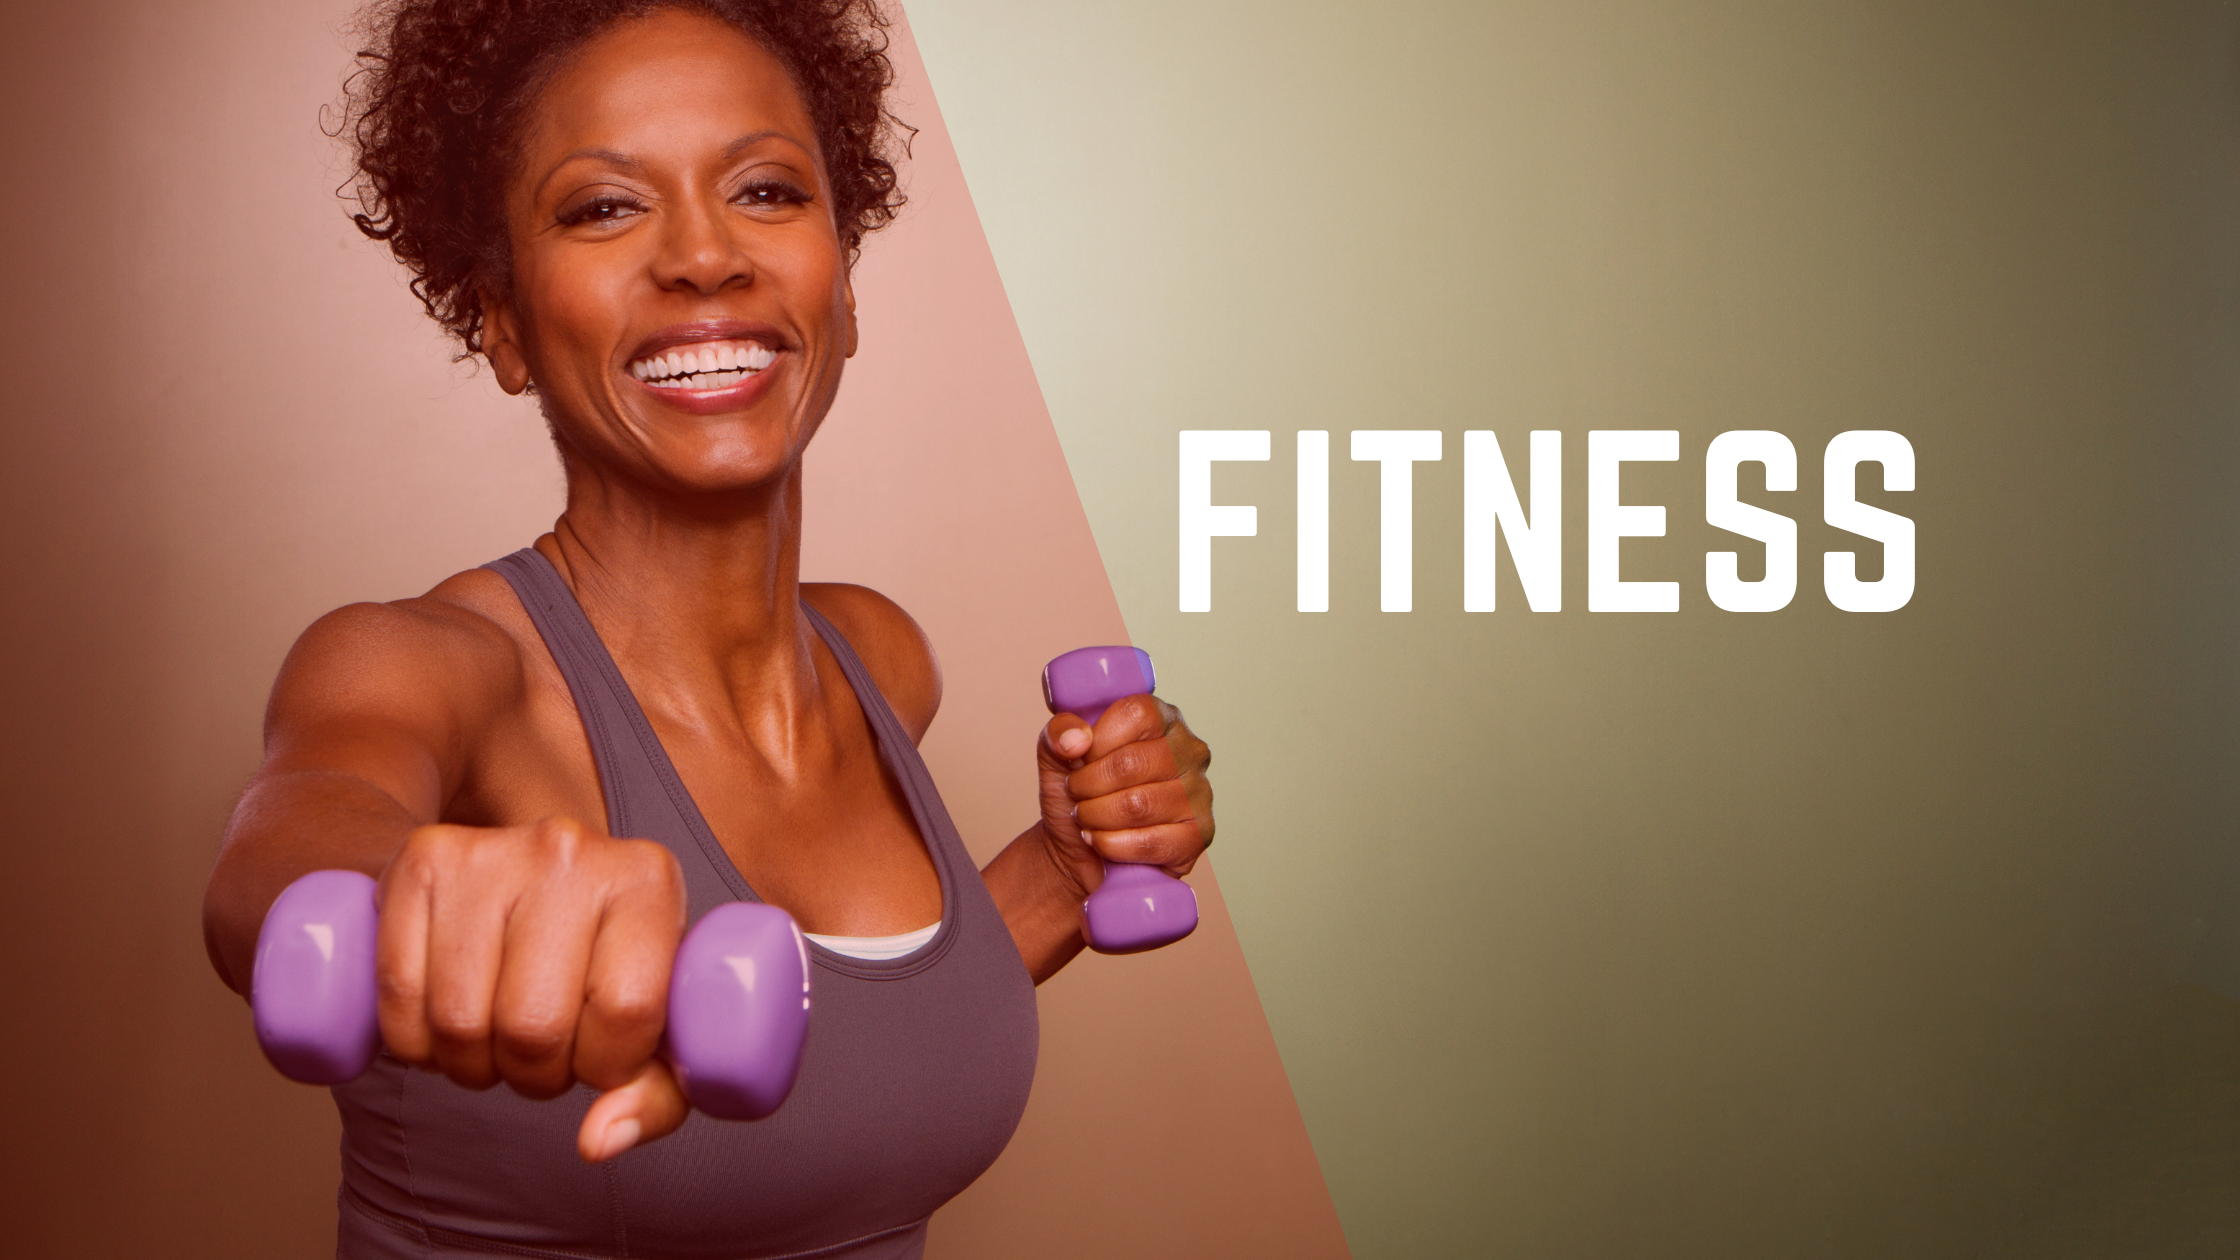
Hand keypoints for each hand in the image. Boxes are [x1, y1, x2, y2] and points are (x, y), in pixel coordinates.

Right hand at [375, 816, 689, 1161]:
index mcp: (647, 880)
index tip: (599, 1057)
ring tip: (494, 1040)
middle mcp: (569, 852)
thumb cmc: (604, 954)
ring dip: (470, 1064)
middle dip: (533, 1074)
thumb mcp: (658, 1015)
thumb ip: (656, 1092)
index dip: (604, 1065)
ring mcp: (489, 851)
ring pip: (459, 1019)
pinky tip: (443, 1026)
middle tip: (538, 1056)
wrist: (537, 870)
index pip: (625, 1011)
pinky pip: (397, 994)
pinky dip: (413, 1042)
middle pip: (533, 1024)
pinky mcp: (421, 860)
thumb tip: (597, 1141)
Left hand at [1036, 694, 1214, 898]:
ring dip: (1096, 816)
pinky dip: (1111, 844)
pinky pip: (1149, 842)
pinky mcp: (1198, 835)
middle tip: (1077, 794)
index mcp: (1163, 718)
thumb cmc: (1079, 793)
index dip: (1098, 741)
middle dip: (1088, 784)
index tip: (1081, 759)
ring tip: (1086, 817)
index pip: (1136, 714)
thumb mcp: (1057, 753)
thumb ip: (1059, 731)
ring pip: (1137, 805)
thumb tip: (1077, 740)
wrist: (1078, 848)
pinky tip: (1101, 840)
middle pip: (1131, 763)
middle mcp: (1190, 751)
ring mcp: (1199, 794)